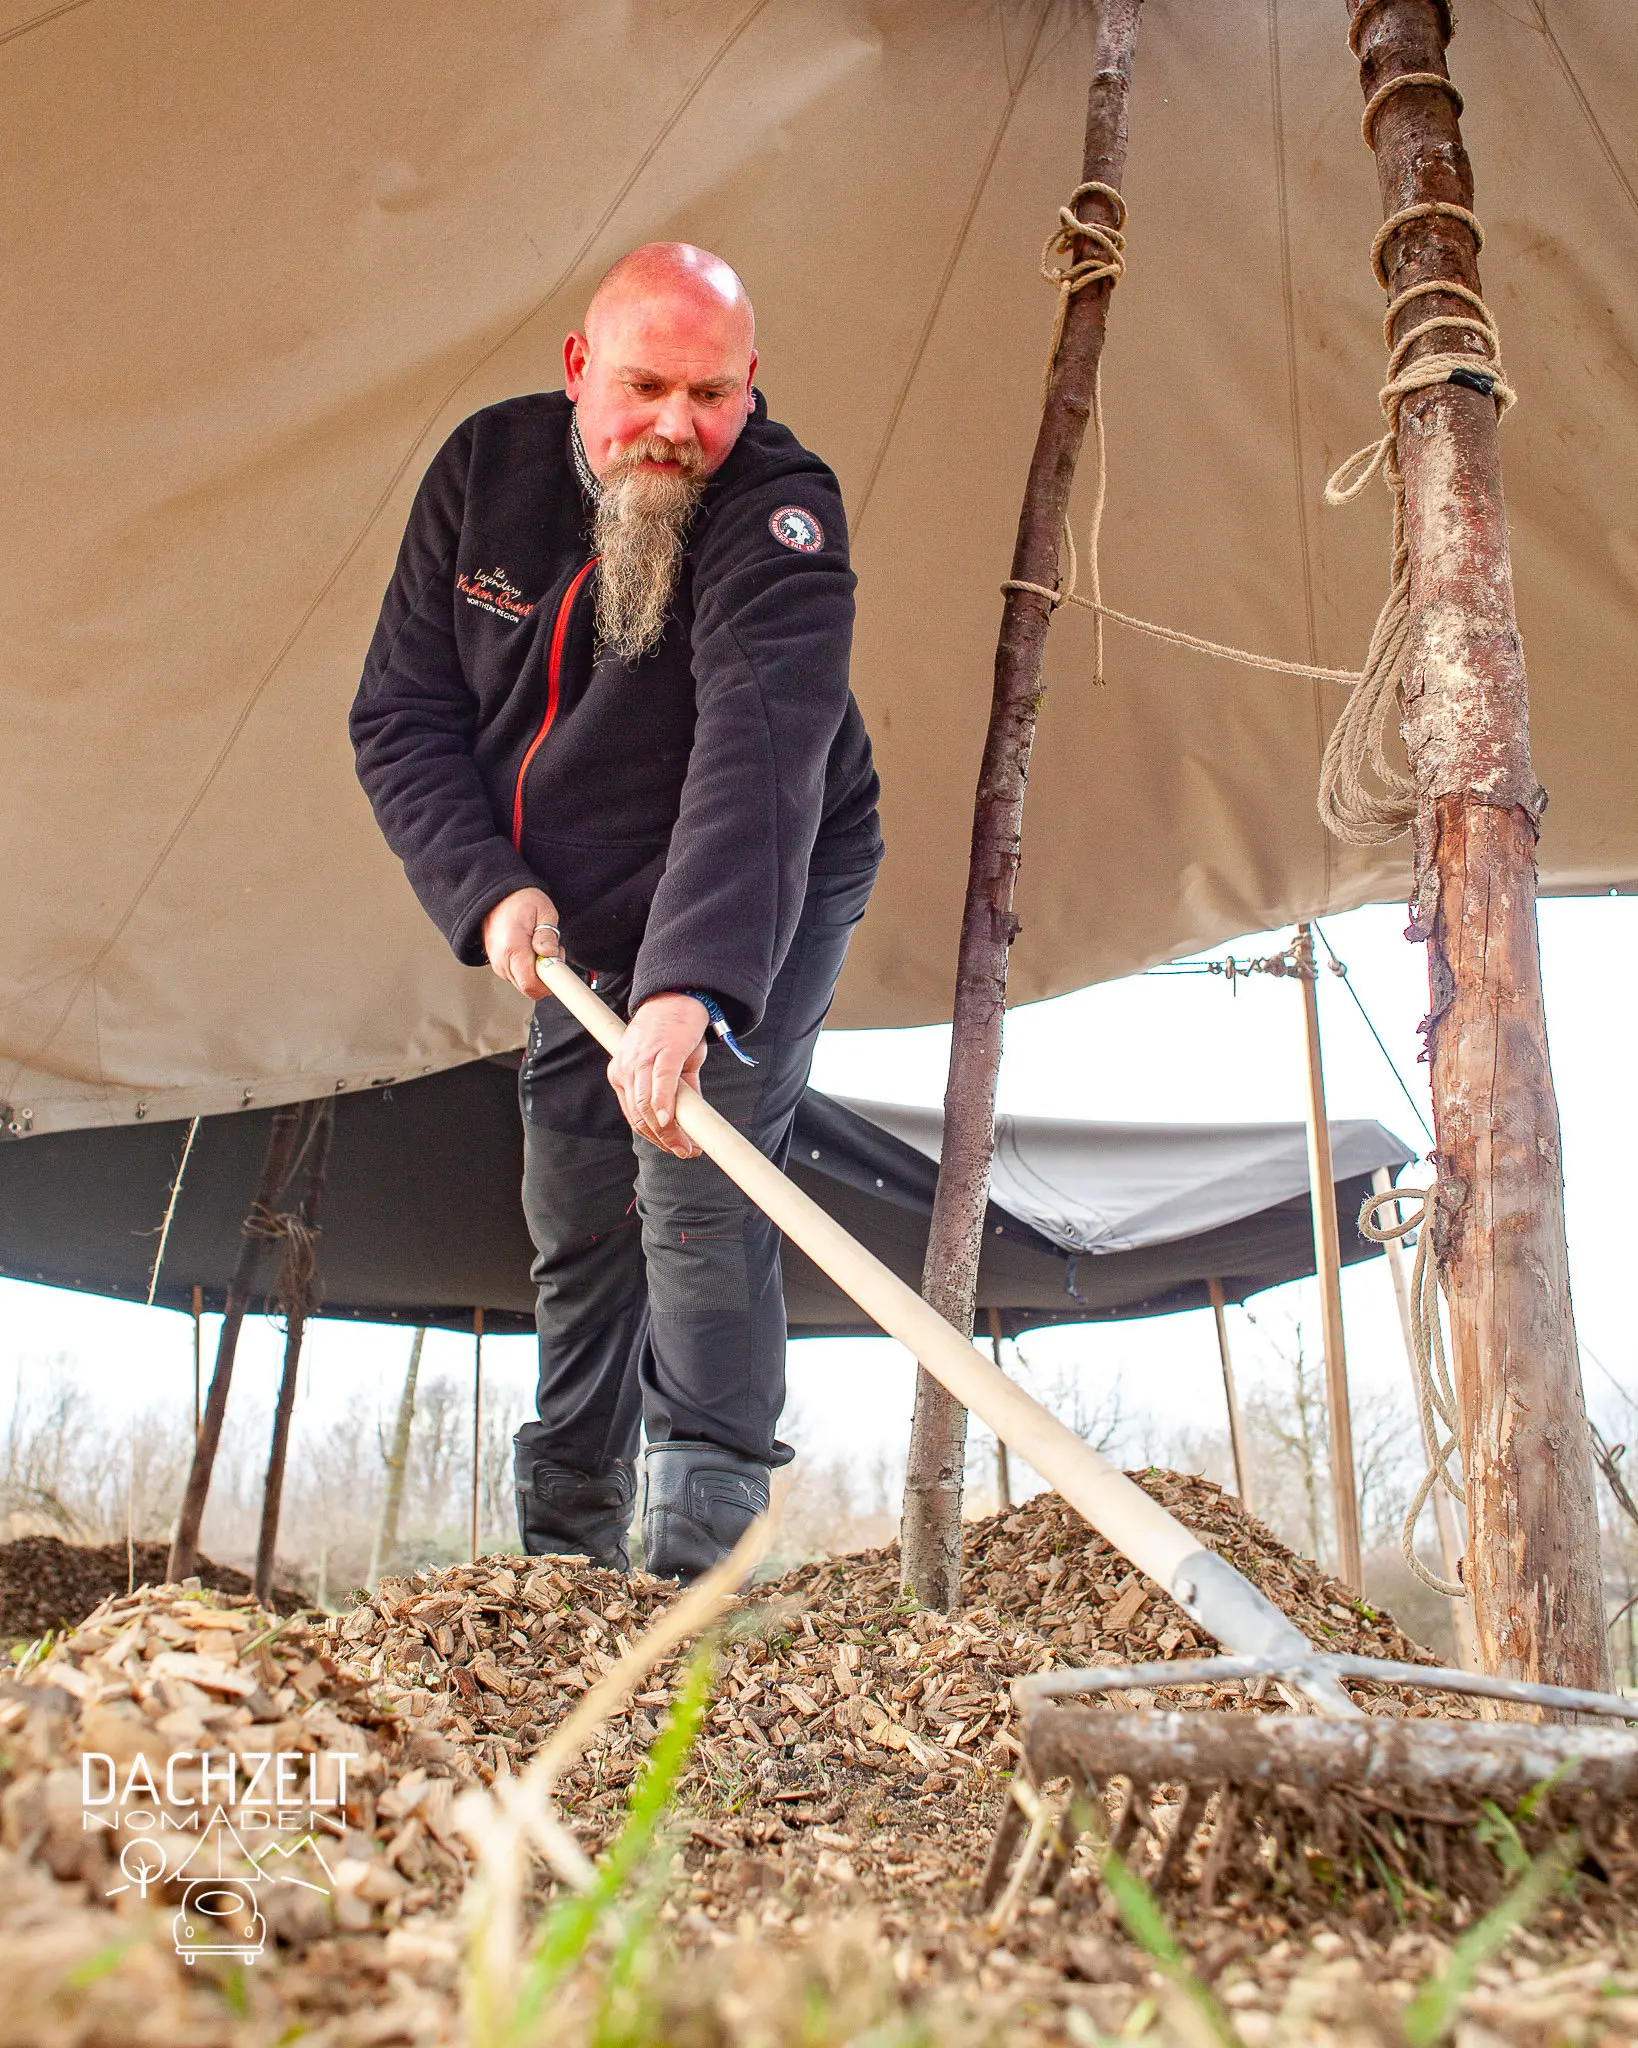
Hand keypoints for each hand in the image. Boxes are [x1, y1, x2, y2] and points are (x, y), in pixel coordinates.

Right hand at [481, 887, 561, 999]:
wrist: (497, 897)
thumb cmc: (518, 901)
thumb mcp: (543, 910)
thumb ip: (548, 934)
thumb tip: (550, 954)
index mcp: (512, 947)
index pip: (530, 984)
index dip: (549, 984)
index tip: (559, 973)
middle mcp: (502, 960)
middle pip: (529, 988)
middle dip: (547, 976)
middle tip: (551, 954)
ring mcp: (498, 964)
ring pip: (525, 984)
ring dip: (538, 973)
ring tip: (540, 949)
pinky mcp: (498, 965)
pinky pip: (518, 977)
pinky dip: (529, 970)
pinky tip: (531, 953)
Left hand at [608, 995, 708, 1158]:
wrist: (677, 997)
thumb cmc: (672, 1033)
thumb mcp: (670, 1067)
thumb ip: (676, 1093)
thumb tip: (688, 1123)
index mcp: (622, 1074)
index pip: (634, 1117)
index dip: (654, 1138)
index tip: (674, 1150)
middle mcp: (625, 1069)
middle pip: (640, 1116)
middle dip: (664, 1140)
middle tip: (686, 1151)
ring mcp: (641, 1060)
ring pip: (647, 1106)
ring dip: (668, 1131)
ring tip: (688, 1144)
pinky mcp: (663, 1051)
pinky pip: (659, 1083)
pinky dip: (664, 1104)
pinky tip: (671, 1121)